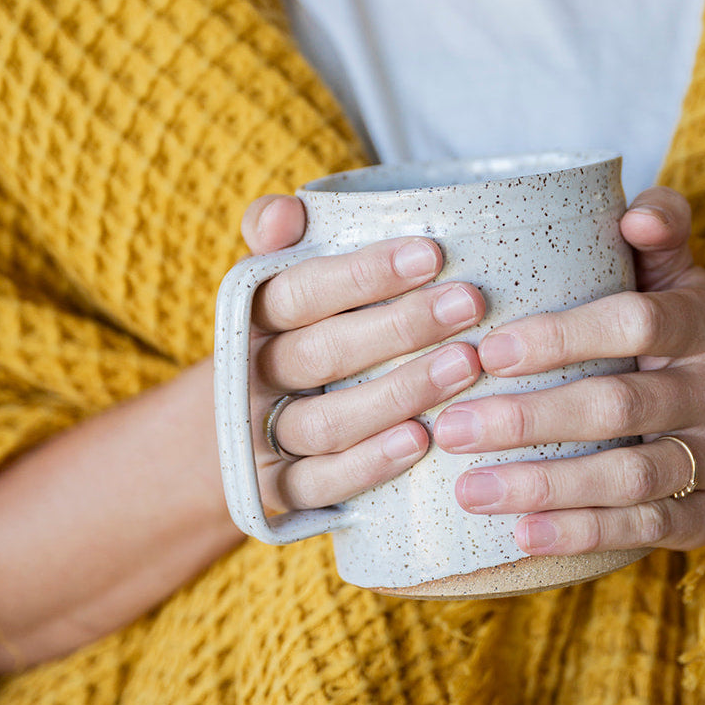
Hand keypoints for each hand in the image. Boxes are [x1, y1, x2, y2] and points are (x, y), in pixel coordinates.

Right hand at [241, 195, 484, 513]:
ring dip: (397, 393)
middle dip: (399, 328)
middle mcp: (252, 376)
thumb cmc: (287, 330)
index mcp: (250, 316)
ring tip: (464, 366)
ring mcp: (263, 438)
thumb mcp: (276, 277)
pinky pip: (320, 485)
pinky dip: (369, 464)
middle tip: (468, 304)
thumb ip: (276, 231)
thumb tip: (286, 214)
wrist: (235, 421)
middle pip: (320, 354)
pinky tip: (421, 440)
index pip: (298, 291)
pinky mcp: (279, 491)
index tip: (431, 255)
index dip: (362, 275)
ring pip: (325, 422)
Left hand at [433, 187, 704, 554]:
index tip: (487, 353)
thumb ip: (658, 226)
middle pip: (622, 405)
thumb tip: (637, 214)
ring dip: (546, 486)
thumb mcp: (665, 268)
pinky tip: (521, 534)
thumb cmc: (660, 322)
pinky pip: (650, 530)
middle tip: (454, 428)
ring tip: (470, 489)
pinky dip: (584, 534)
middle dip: (531, 419)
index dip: (562, 337)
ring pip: (632, 477)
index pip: (636, 322)